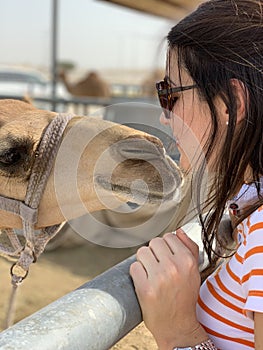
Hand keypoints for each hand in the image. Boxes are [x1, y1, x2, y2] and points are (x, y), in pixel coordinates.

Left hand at [130, 229, 206, 348]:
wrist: (177, 326)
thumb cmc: (185, 297)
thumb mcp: (194, 271)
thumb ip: (190, 248)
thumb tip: (179, 231)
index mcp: (187, 261)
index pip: (169, 237)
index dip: (165, 247)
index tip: (166, 257)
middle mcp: (174, 267)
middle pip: (154, 242)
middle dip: (154, 252)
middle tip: (157, 265)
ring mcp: (159, 277)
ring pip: (142, 252)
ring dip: (143, 261)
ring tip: (150, 273)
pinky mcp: (145, 288)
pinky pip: (134, 267)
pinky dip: (137, 273)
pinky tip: (144, 281)